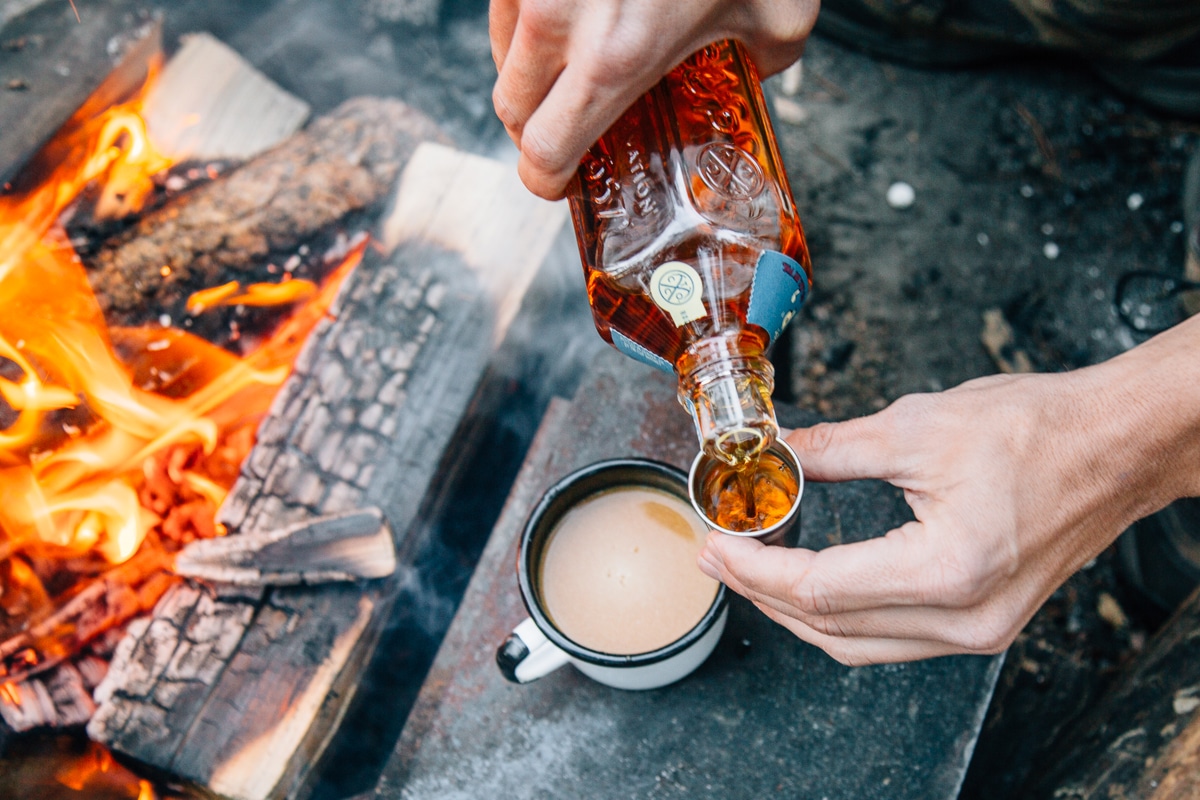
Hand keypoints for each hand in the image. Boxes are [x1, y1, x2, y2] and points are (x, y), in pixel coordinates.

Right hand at [489, 0, 818, 198]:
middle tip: (572, 129)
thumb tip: (758, 69)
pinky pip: (508, 0)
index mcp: (611, 60)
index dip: (548, 178)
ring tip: (575, 66)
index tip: (563, 181)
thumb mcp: (782, 9)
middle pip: (510, 110)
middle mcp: (557, 22)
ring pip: (502, 51)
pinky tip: (575, 11)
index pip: (542, 152)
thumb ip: (767, 59)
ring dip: (530, 72)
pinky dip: (531, 19)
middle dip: (537, 129)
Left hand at [698, 319, 1199, 664]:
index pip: (819, 588)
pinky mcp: (982, 623)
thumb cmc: (1039, 430)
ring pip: (857, 643)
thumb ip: (832, 449)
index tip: (715, 544)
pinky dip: (840, 616)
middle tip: (717, 557)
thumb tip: (775, 453)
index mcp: (948, 571)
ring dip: (795, 613)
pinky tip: (811, 586)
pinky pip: (891, 638)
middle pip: (830, 627)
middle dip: (762, 593)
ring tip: (751, 573)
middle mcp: (965, 619)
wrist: (1116, 445)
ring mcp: (978, 631)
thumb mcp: (919, 427)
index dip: (755, 570)